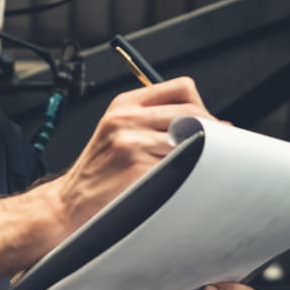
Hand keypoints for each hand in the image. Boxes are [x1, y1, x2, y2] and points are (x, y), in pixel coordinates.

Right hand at [52, 77, 213, 234]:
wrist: (71, 201)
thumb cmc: (100, 171)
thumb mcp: (120, 131)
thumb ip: (154, 120)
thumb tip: (208, 123)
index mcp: (125, 104)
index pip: (181, 88)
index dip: (202, 106)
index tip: (212, 125)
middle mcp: (127, 117)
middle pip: (191, 112)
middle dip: (212, 131)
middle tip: (218, 149)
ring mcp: (131, 141)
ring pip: (190, 138)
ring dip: (204, 153)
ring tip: (203, 165)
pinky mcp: (137, 166)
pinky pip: (179, 163)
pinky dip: (190, 171)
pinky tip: (186, 178)